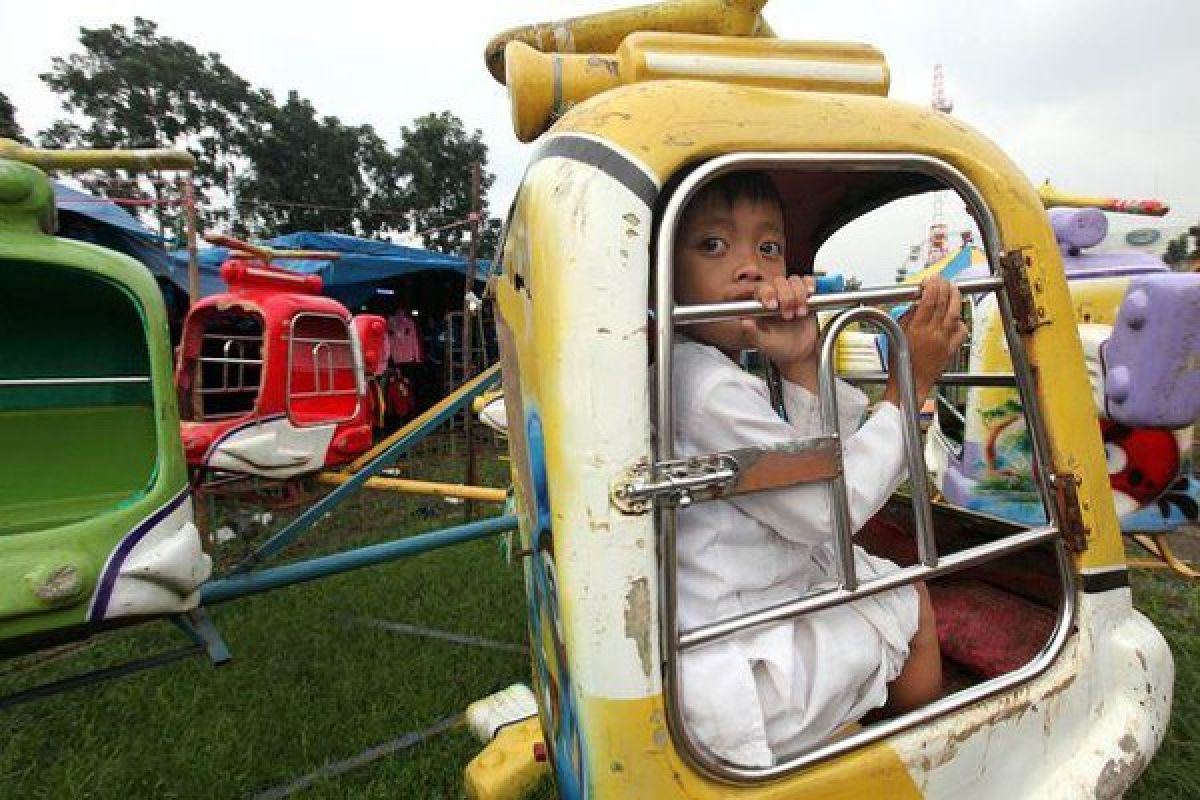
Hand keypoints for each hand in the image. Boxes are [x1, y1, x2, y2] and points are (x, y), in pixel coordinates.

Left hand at [741, 275, 819, 388]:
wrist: (800, 354)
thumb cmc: (779, 349)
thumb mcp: (764, 344)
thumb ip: (753, 333)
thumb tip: (744, 322)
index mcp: (761, 306)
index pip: (761, 288)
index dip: (768, 293)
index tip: (773, 306)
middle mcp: (775, 297)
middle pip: (778, 281)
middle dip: (786, 297)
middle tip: (788, 316)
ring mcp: (790, 295)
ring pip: (793, 280)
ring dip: (799, 294)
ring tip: (800, 313)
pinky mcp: (805, 296)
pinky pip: (807, 281)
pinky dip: (809, 285)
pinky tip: (810, 295)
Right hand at [883, 277, 967, 406]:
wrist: (910, 383)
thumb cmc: (901, 362)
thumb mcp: (897, 334)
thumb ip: (908, 317)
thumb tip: (918, 302)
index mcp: (917, 329)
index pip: (929, 300)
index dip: (932, 286)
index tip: (930, 280)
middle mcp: (933, 333)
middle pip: (944, 303)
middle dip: (944, 287)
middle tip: (942, 281)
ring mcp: (945, 341)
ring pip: (955, 313)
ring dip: (955, 298)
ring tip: (953, 290)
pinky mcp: (952, 349)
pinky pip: (962, 331)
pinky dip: (960, 321)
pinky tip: (956, 316)